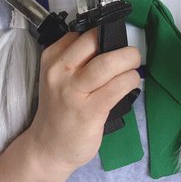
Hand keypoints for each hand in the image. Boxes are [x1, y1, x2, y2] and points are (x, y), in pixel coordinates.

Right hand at [25, 29, 140, 174]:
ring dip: (129, 60)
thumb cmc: (60, 109)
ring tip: (133, 66)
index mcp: (52, 58)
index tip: (112, 45)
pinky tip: (131, 82)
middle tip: (130, 55)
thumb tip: (111, 43)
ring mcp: (73, 92)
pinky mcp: (89, 111)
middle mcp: (60, 72)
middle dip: (120, 45)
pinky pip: (117, 86)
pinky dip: (130, 79)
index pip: (81, 33)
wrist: (48, 148)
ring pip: (108, 63)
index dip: (103, 35)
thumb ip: (78, 58)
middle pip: (95, 41)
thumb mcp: (58, 76)